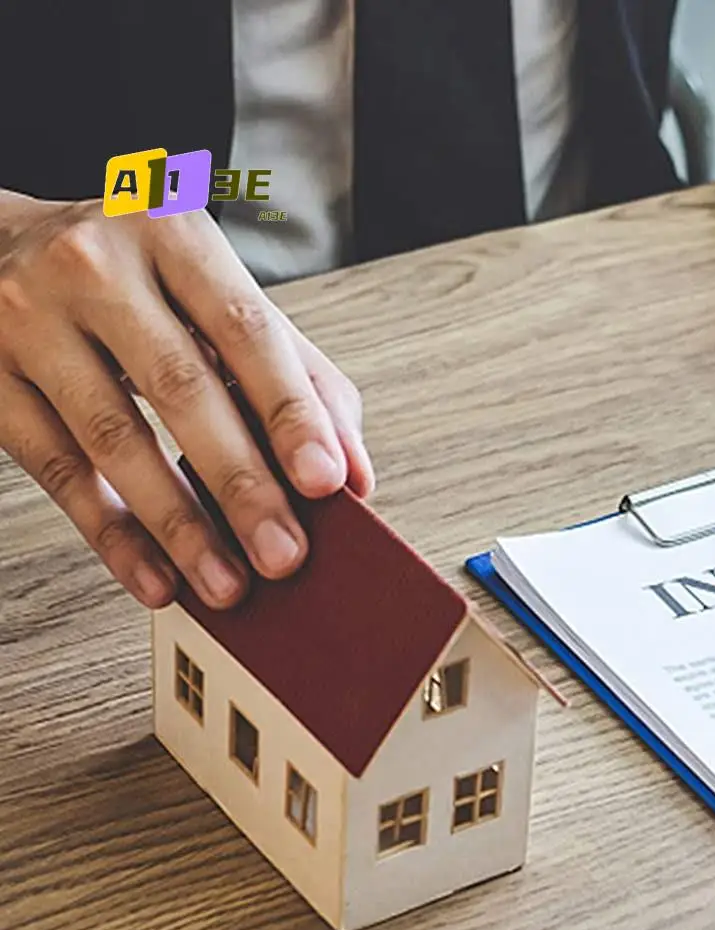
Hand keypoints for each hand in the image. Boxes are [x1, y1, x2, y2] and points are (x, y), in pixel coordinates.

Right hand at [0, 191, 372, 608]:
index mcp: (173, 233)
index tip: (327, 483)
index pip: (246, 329)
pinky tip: (157, 577)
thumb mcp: (214, 296)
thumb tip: (355, 474)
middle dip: (242, 485)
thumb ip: (297, 375)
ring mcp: (30, 316)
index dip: (290, 411)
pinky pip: (57, 469)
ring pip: (113, 437)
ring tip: (228, 584)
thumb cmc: (132, 281)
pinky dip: (114, 534)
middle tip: (285, 555)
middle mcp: (95, 264)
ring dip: (179, 526)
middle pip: (181, 388)